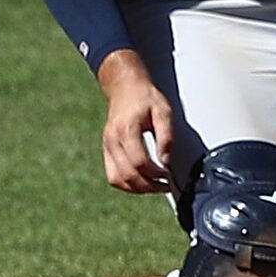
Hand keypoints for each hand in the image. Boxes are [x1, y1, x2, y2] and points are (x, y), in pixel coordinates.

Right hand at [96, 49, 177, 194]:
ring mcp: (107, 146)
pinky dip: (127, 184)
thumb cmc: (145, 97)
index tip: (168, 175)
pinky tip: (142, 182)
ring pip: (117, 179)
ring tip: (155, 187)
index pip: (138, 162)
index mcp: (126, 129)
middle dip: (148, 186)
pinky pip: (112, 175)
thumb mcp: (163, 111)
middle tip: (165, 186)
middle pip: (127, 175)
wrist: (125, 87)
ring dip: (137, 189)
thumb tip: (166, 161)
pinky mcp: (106, 150)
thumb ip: (166, 136)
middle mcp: (112, 140)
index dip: (155, 174)